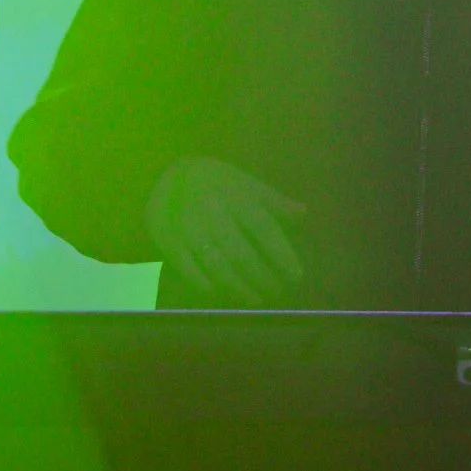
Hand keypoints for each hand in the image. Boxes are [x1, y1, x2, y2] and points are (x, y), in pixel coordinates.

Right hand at [144, 156, 304, 305]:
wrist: (168, 171)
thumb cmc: (216, 181)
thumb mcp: (245, 184)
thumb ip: (273, 201)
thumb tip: (303, 213)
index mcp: (237, 195)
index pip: (264, 229)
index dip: (281, 254)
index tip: (295, 276)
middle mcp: (214, 211)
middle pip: (240, 252)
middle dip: (260, 276)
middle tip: (275, 292)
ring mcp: (189, 225)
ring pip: (215, 263)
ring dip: (237, 286)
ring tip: (254, 299)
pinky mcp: (167, 237)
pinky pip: (186, 266)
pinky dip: (203, 283)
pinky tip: (218, 293)